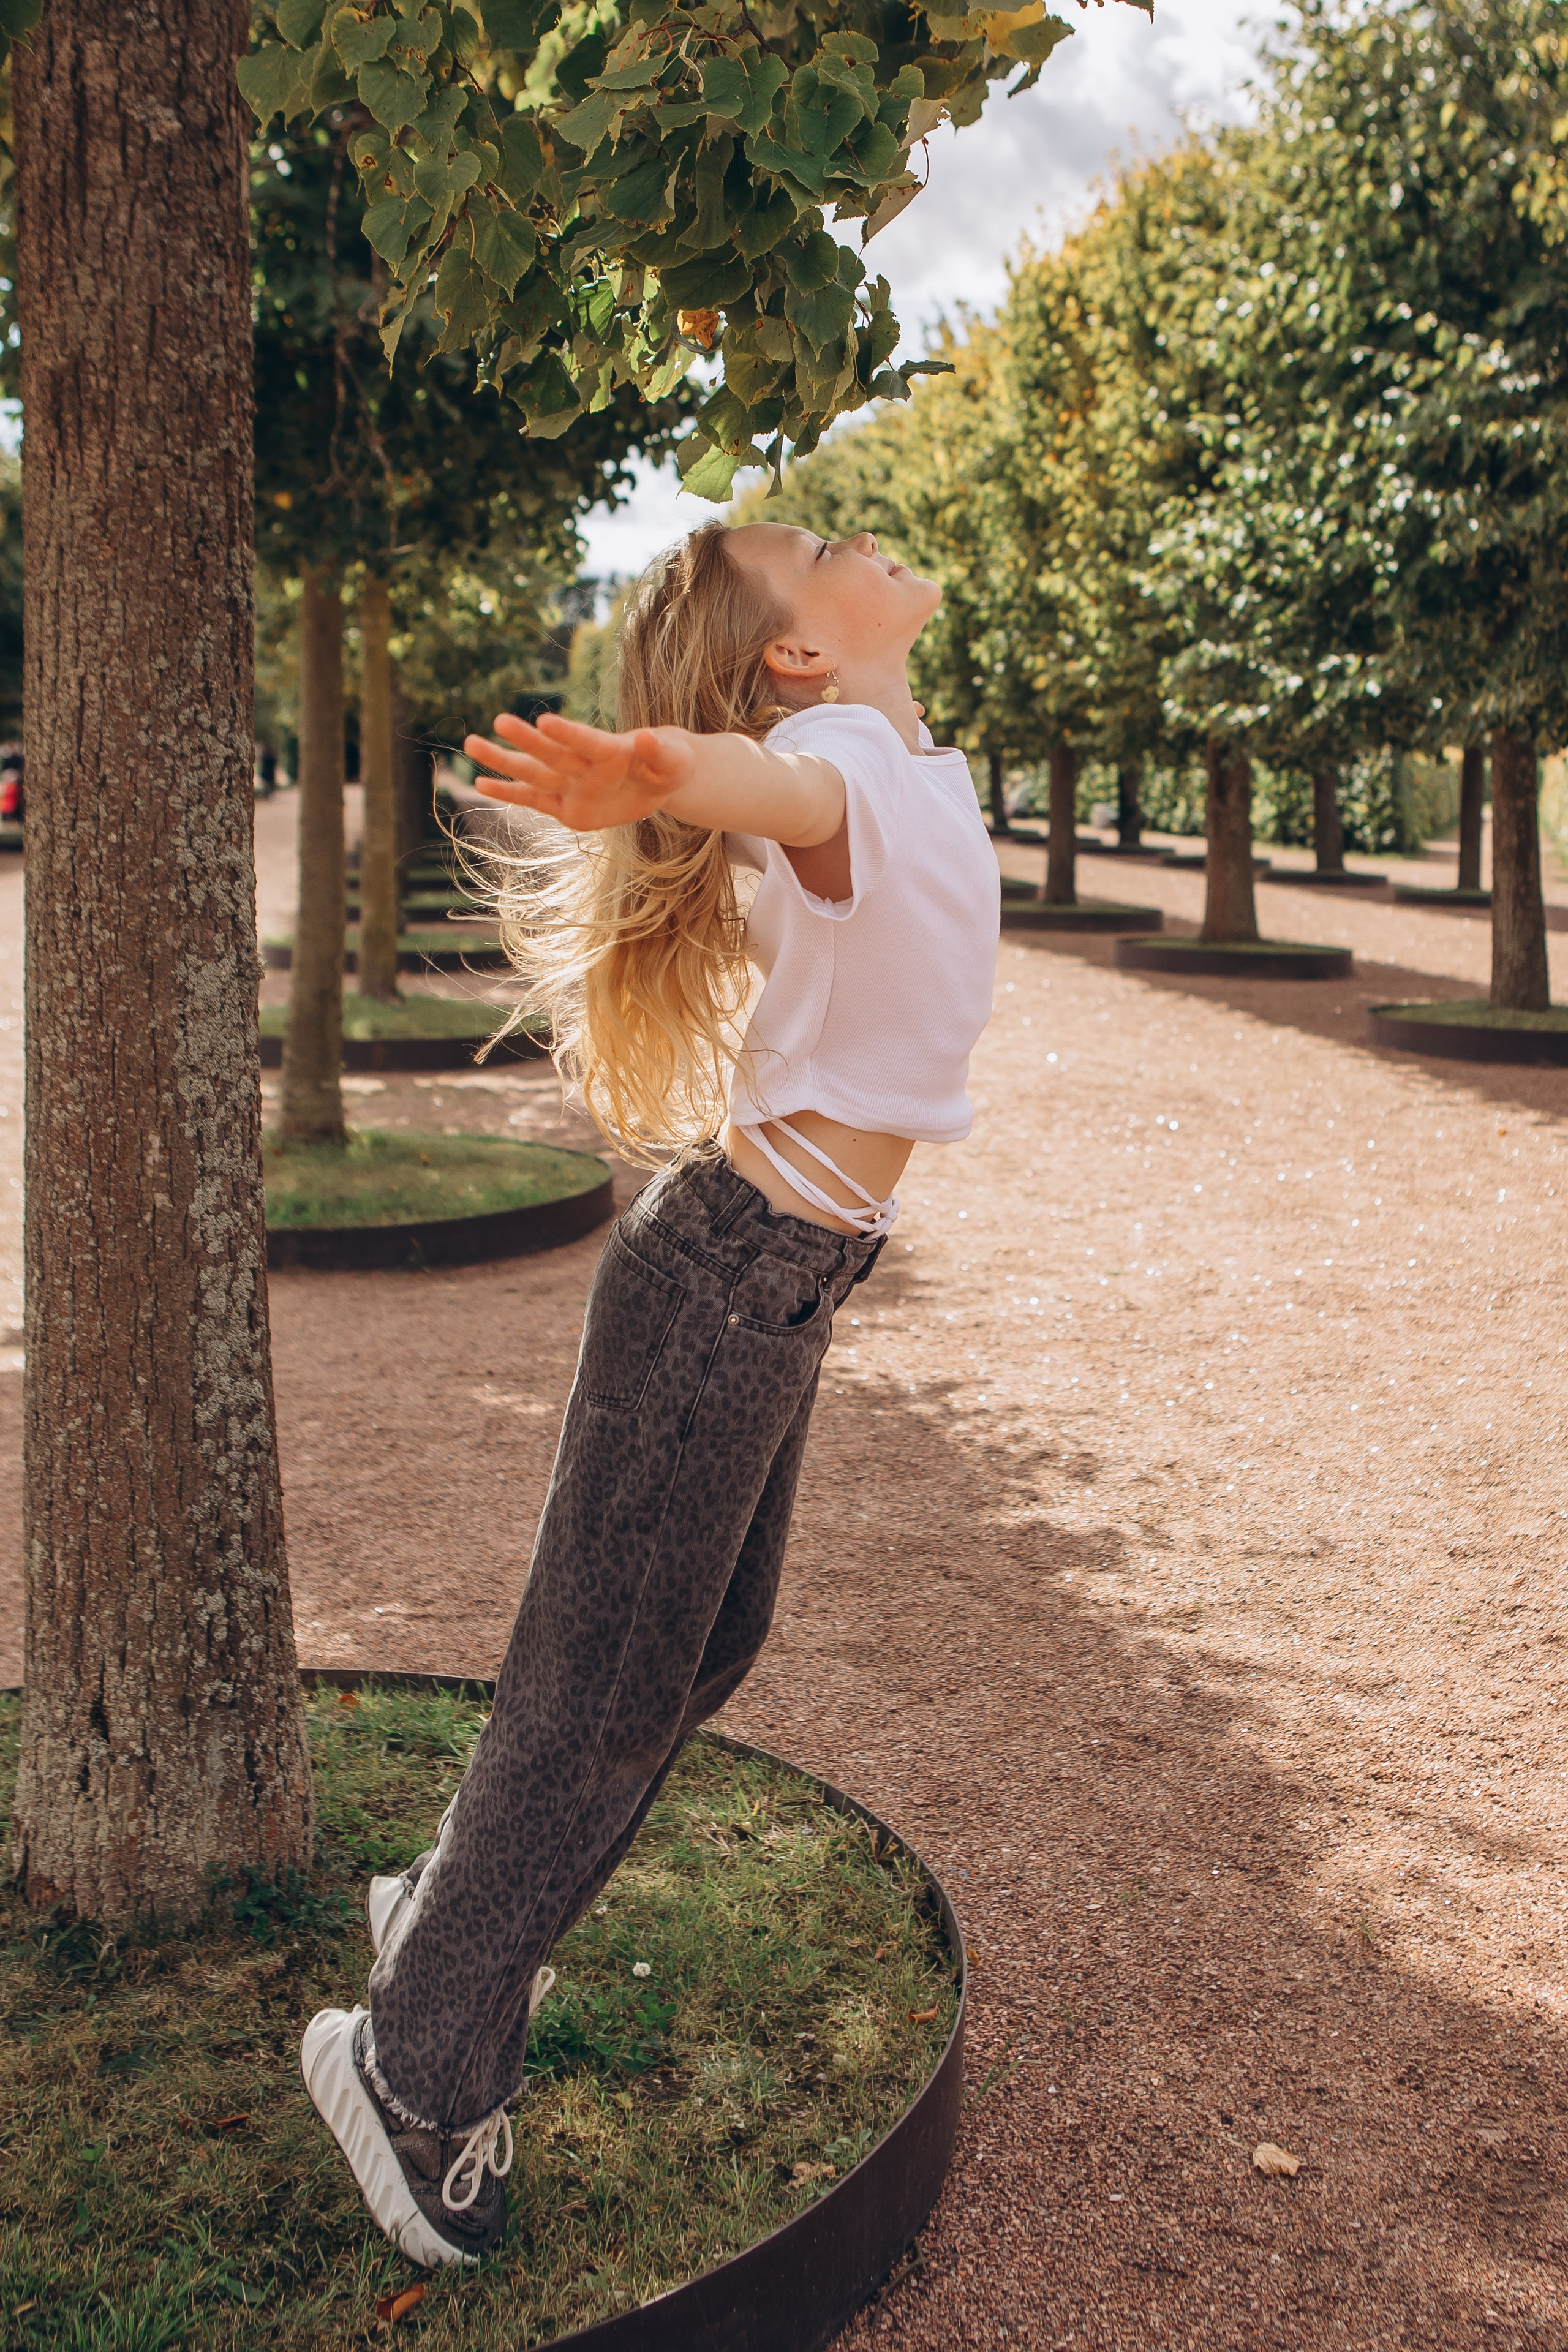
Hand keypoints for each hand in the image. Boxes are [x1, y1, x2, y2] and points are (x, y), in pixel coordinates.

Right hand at [463, 711, 695, 832]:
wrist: (658, 777)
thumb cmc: (669, 763)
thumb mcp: (676, 761)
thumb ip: (661, 751)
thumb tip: (647, 737)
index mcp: (610, 751)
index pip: (587, 741)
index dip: (569, 733)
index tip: (545, 720)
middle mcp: (584, 765)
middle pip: (552, 753)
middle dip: (527, 740)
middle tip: (499, 721)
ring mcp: (572, 786)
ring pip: (534, 773)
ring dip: (504, 761)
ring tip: (471, 743)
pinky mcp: (566, 808)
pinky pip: (534, 801)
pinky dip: (509, 794)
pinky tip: (480, 784)